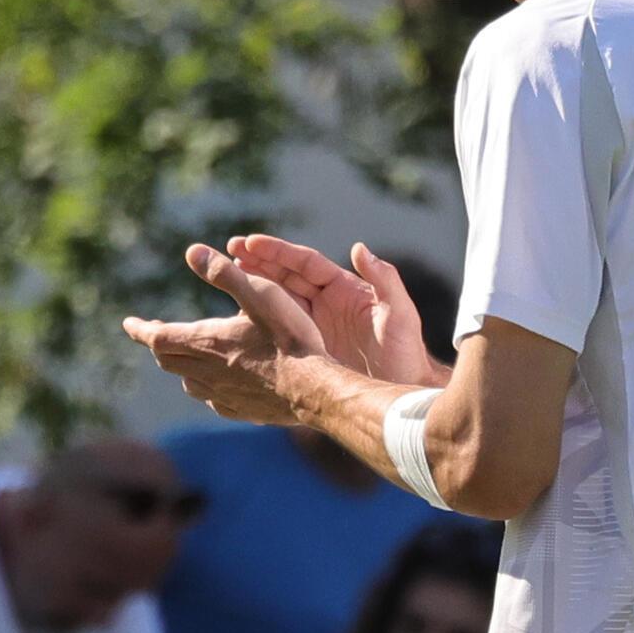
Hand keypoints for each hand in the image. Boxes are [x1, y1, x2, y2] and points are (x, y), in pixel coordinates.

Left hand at [123, 244, 326, 424]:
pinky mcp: (239, 411)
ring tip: (186, 355)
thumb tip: (191, 250)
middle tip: (156, 333)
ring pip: (187, 381)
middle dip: (159, 343)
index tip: (128, 323)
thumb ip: (224, 273)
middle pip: (168, 359)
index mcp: (204, 342)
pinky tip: (216, 384)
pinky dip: (204, 386)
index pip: (156, 336)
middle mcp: (205, 373)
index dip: (140, 328)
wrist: (312, 389)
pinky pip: (211, 399)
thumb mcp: (259, 294)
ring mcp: (221, 396)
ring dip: (181, 365)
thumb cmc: (288, 338)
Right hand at [227, 235, 441, 385]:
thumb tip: (360, 248)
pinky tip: (237, 316)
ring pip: (278, 298)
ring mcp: (316, 324)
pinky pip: (279, 327)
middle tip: (230, 248)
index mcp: (344, 288)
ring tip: (227, 271)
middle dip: (259, 260)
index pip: (306, 262)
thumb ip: (385, 280)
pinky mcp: (309, 347)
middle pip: (287, 274)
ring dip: (254, 283)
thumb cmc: (406, 352)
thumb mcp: (399, 314)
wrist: (403, 389)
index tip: (251, 243)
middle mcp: (327, 301)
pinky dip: (260, 318)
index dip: (278, 252)